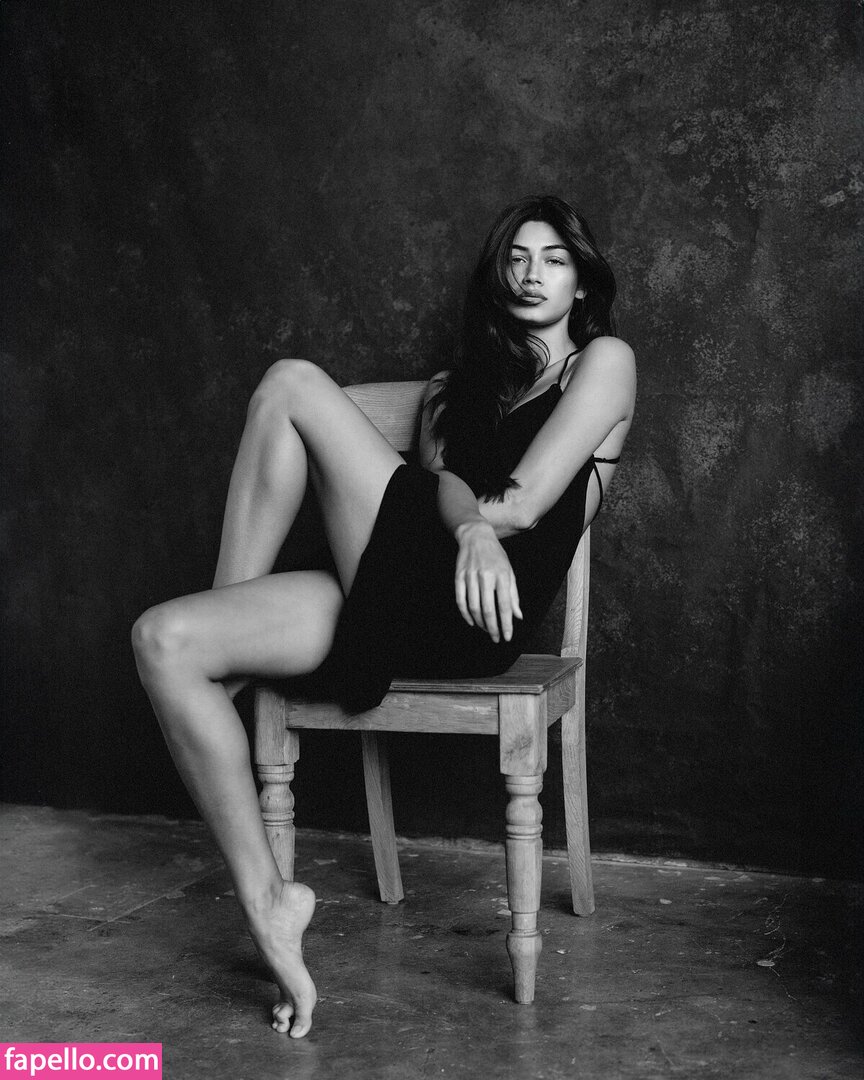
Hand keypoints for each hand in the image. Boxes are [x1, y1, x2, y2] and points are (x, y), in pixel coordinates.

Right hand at [454, 520, 522, 642]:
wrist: (476, 536)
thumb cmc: (496, 556)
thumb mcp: (509, 572)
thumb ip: (513, 595)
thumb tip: (518, 616)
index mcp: (502, 576)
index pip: (505, 606)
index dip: (506, 624)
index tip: (507, 637)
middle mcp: (486, 577)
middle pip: (488, 610)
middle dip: (492, 628)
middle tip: (495, 638)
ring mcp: (471, 577)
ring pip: (474, 607)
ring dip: (480, 623)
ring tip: (486, 630)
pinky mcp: (459, 576)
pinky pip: (461, 600)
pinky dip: (466, 614)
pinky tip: (471, 621)